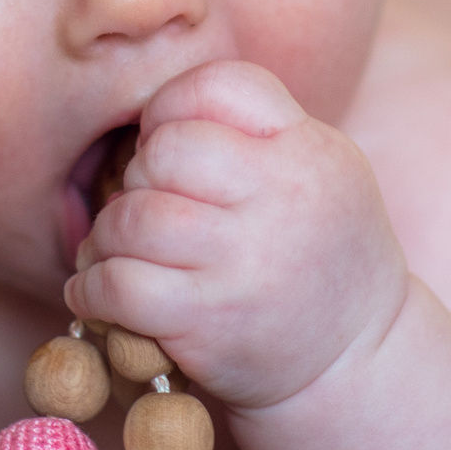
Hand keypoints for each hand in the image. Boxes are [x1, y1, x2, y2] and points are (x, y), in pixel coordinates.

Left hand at [66, 60, 406, 409]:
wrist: (358, 363)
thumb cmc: (321, 258)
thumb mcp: (324, 173)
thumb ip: (259, 133)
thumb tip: (157, 116)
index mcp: (309, 150)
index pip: (220, 86)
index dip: (172, 107)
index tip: (164, 142)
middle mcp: (283, 199)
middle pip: (166, 151)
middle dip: (138, 177)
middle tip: (145, 207)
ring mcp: (244, 264)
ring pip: (133, 219)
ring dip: (108, 236)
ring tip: (118, 251)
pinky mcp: (209, 322)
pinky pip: (119, 285)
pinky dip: (92, 288)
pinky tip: (97, 291)